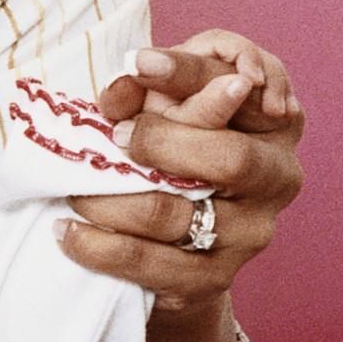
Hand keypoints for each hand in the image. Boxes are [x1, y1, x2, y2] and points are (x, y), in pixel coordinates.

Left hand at [64, 34, 304, 314]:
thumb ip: (152, 87)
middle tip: (112, 137)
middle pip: (230, 159)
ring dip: (110, 199)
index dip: (190, 72)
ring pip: (174, 214)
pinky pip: (149, 263)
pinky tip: (64, 230)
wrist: (178, 249)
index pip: (243, 85)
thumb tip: (124, 83)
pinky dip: (98, 246)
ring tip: (72, 189)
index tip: (139, 62)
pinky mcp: (213, 279)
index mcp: (276, 122)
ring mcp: (250, 233)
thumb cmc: (175, 153)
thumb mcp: (170, 106)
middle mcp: (278, 177)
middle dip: (161, 142)